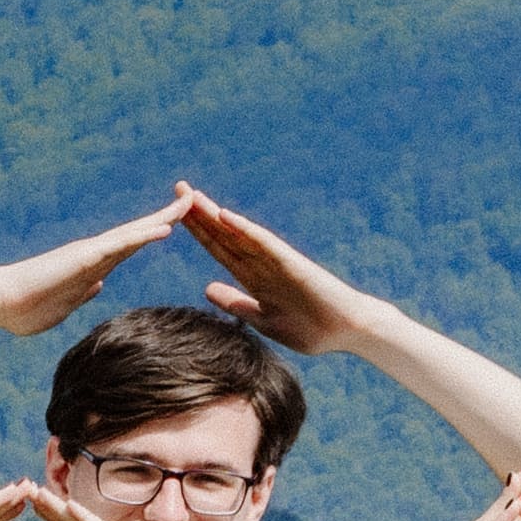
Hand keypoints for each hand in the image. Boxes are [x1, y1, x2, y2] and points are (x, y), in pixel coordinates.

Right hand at [0, 199, 186, 336]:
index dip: (153, 234)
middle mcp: (94, 255)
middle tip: (195, 199)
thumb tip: (97, 285)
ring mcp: (89, 254)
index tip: (177, 223)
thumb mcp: (64, 305)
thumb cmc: (24, 309)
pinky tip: (167, 228)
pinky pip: (120, 244)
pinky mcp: (83, 259)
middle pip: (138, 233)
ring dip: (163, 218)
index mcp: (92, 268)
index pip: (130, 248)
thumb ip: (82, 293)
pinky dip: (144, 235)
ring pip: (134, 233)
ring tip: (190, 203)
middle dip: (167, 216)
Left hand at [171, 185, 369, 356]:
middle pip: (225, 235)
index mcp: (254, 278)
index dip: (198, 232)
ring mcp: (276, 262)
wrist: (347, 332)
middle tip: (178, 188)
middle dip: (201, 214)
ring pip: (239, 234)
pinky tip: (225, 216)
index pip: (220, 250)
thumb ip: (236, 304)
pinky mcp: (292, 264)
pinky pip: (264, 244)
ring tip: (193, 195)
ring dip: (216, 215)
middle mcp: (262, 265)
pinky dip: (244, 229)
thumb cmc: (311, 329)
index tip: (173, 216)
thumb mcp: (262, 319)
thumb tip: (206, 288)